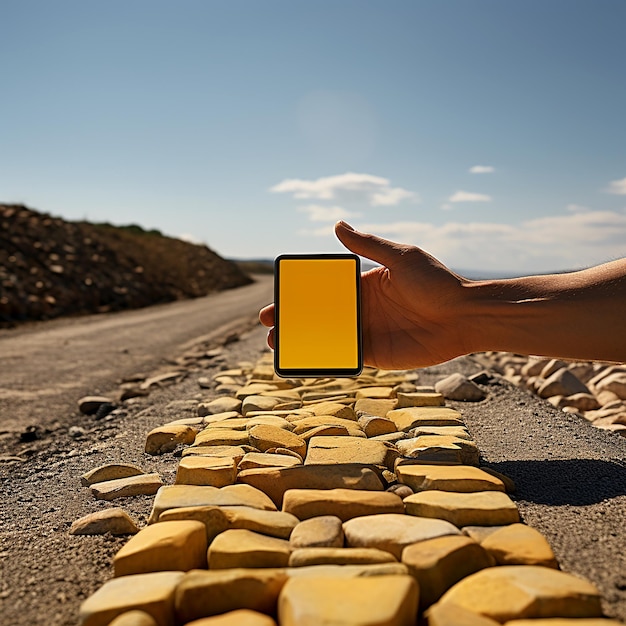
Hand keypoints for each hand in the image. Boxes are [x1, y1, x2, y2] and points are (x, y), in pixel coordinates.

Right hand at [260, 221, 475, 368]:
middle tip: (268, 322)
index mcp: (364, 284)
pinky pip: (344, 357)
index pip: (324, 289)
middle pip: (319, 315)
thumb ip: (369, 246)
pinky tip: (304, 359)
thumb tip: (337, 225)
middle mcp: (362, 308)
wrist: (464, 317)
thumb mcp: (401, 257)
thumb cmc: (437, 283)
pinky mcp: (376, 354)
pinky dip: (324, 358)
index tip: (279, 295)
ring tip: (276, 344)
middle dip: (292, 318)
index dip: (300, 293)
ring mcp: (368, 332)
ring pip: (326, 338)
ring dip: (301, 341)